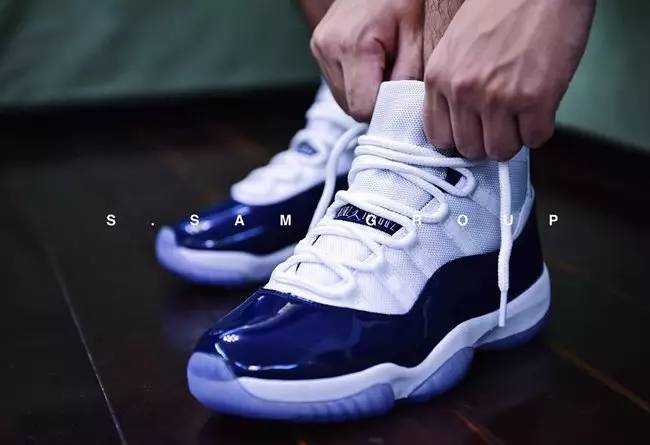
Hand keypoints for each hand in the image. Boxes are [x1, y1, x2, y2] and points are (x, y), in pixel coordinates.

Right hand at [311, 0, 423, 120]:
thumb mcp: (415, 35)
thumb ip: (409, 77)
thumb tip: (401, 112)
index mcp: (354, 47)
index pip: (362, 107)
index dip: (383, 109)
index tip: (399, 98)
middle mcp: (329, 49)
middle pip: (350, 106)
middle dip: (373, 101)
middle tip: (392, 78)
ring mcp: (319, 48)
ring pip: (342, 98)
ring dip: (363, 92)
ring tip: (380, 66)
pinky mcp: (317, 47)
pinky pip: (336, 83)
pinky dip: (353, 82)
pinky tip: (367, 62)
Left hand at [423, 0, 594, 159]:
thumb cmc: (501, 8)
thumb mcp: (456, 45)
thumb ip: (453, 83)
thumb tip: (462, 122)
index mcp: (439, 77)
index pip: (438, 136)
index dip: (459, 137)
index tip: (473, 131)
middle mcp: (463, 91)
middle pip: (469, 149)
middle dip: (488, 140)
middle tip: (503, 123)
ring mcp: (497, 98)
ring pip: (500, 151)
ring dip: (514, 138)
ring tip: (522, 114)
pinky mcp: (534, 99)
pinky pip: (535, 139)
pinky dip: (540, 128)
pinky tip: (542, 107)